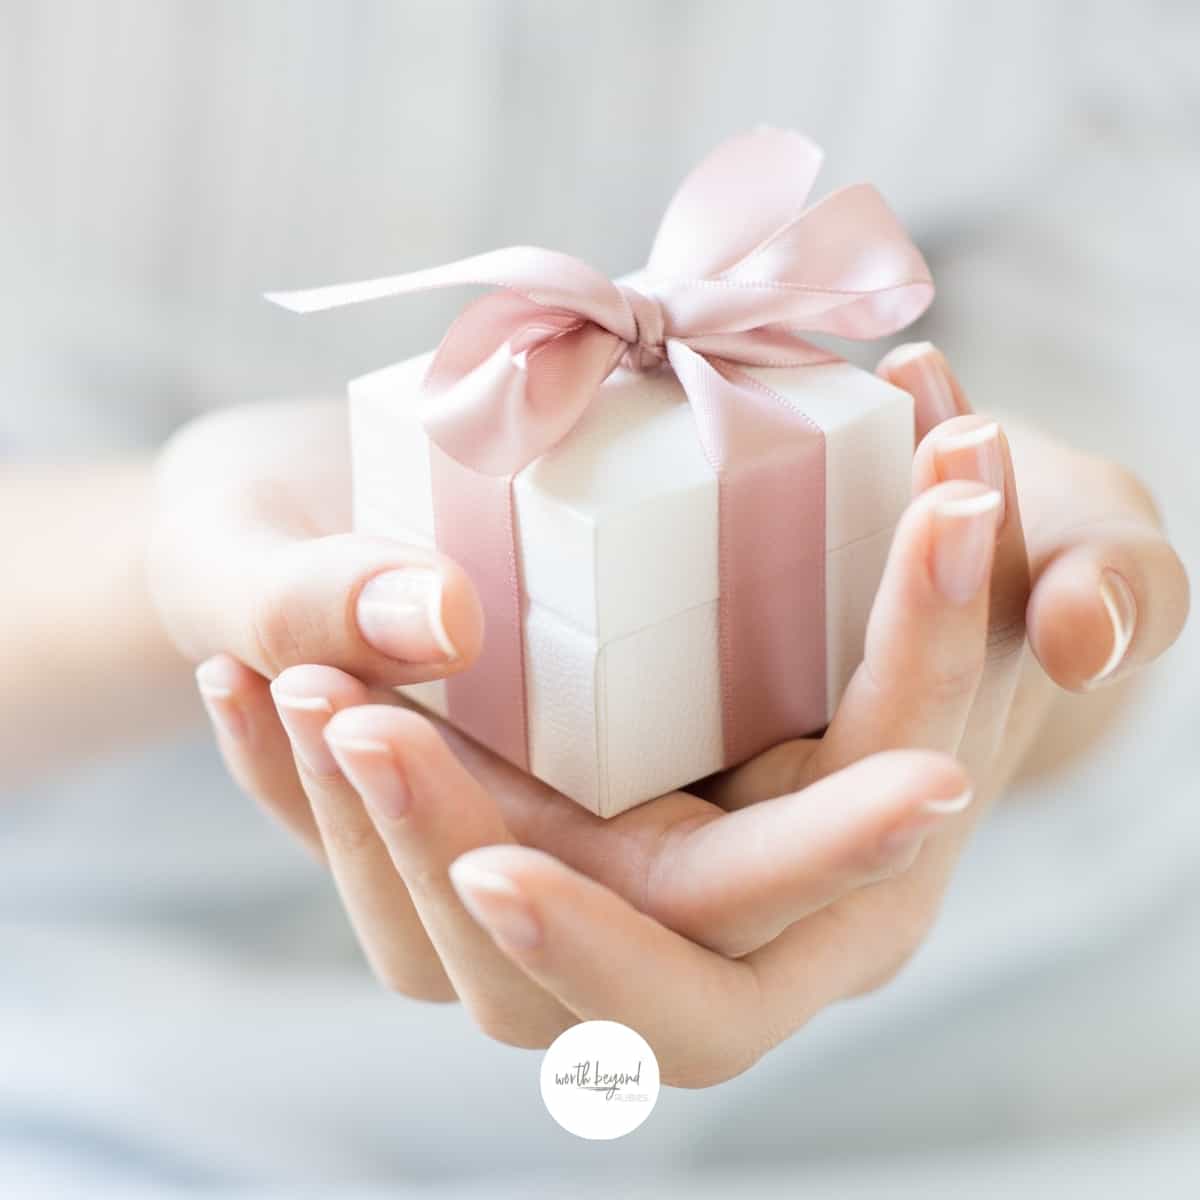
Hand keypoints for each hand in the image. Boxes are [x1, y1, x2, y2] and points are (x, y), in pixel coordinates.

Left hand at [171, 346, 1187, 1084]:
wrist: (883, 534)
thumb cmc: (981, 542)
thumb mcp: (1066, 540)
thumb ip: (1098, 572)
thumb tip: (1077, 616)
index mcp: (838, 892)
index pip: (708, 985)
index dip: (611, 954)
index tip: (501, 867)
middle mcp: (715, 916)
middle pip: (550, 990)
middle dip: (443, 867)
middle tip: (354, 724)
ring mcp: (615, 875)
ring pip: (450, 937)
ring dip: (355, 825)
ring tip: (283, 676)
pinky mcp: (535, 815)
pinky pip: (396, 855)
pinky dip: (305, 780)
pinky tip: (251, 674)